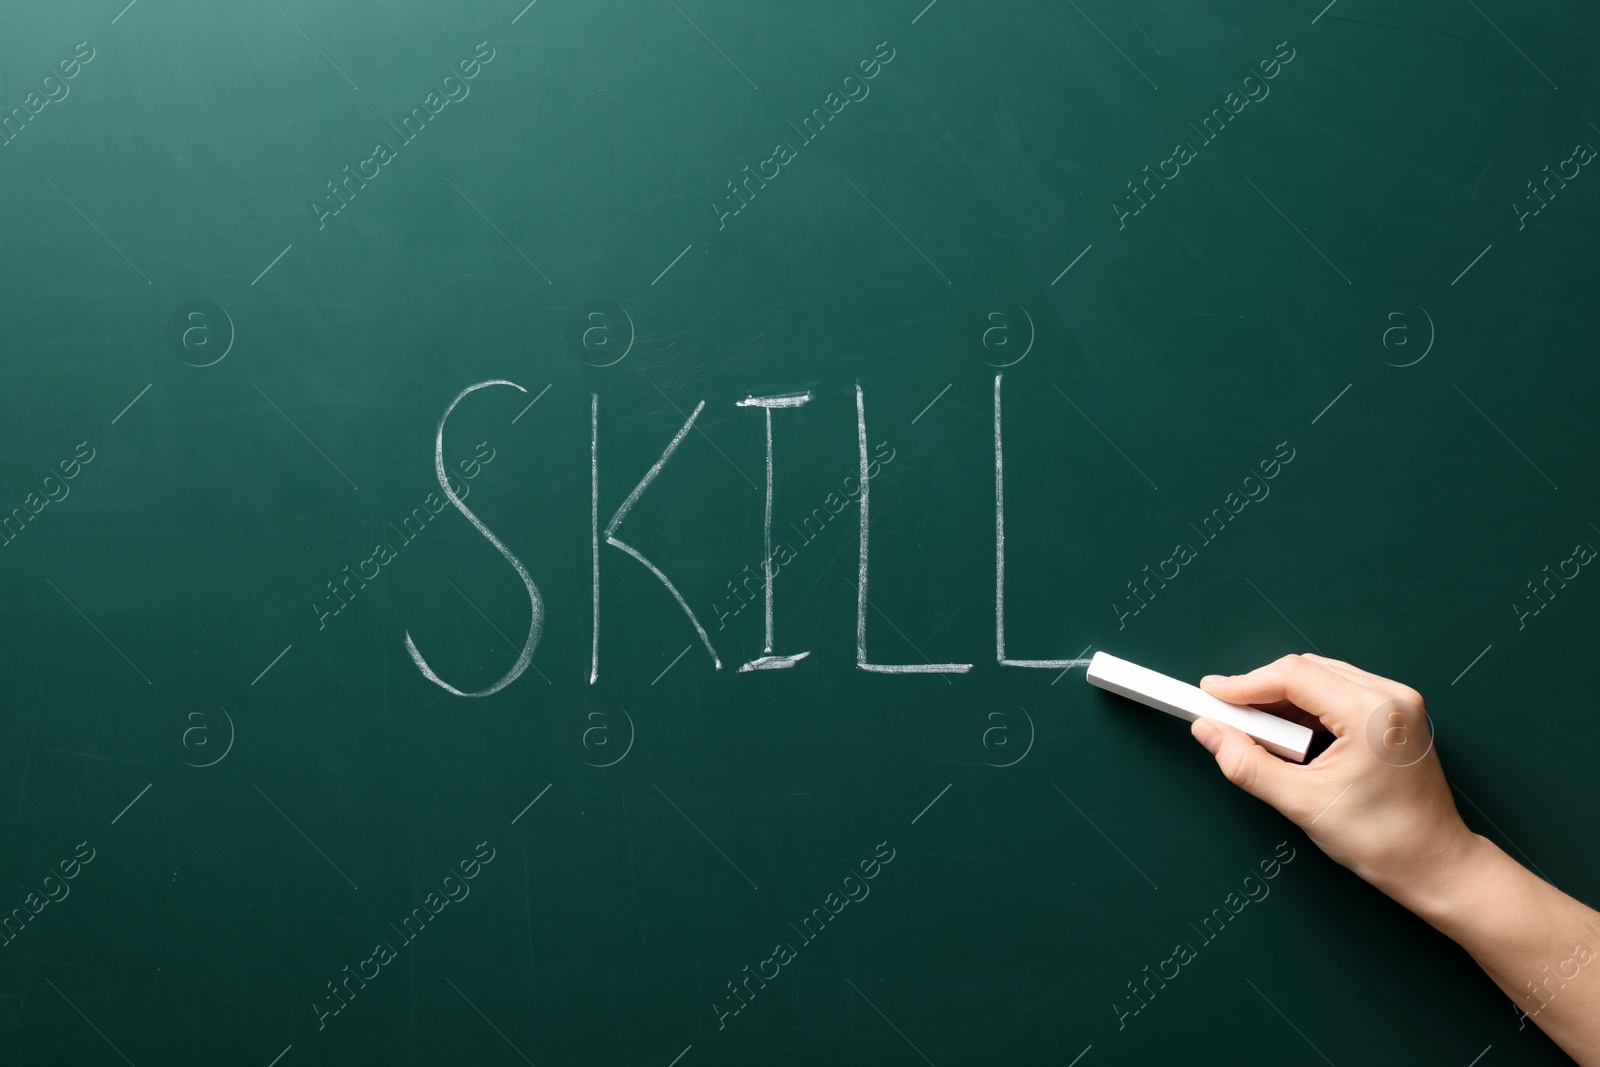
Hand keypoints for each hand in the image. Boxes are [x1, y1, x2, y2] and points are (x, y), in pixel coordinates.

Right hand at [1193, 654, 1477, 907]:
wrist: (1433, 864)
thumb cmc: (1380, 840)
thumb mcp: (1300, 802)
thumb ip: (1246, 763)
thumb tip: (1208, 731)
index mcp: (1370, 713)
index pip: (1293, 676)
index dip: (1244, 685)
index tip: (1209, 696)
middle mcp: (1390, 696)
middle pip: (1306, 670)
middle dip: (1261, 691)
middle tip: (1226, 717)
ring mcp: (1398, 702)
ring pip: (1321, 678)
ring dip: (1283, 700)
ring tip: (1256, 733)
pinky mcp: (1396, 713)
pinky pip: (1340, 692)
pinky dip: (1307, 707)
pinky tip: (1289, 735)